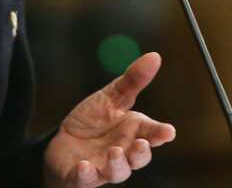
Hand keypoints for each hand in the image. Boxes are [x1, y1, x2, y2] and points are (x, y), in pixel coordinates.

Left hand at [43, 52, 175, 186]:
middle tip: (140, 144)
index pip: (151, 133)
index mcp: (132, 132)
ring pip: (117, 172)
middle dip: (141, 154)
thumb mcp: (112, 96)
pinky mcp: (81, 176)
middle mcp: (122, 151)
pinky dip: (86, 175)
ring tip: (114, 152)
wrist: (63, 140)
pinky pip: (85, 180)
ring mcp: (103, 166)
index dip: (160, 133)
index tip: (168, 132)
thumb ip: (133, 80)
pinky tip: (84, 165)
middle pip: (138, 158)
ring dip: (117, 165)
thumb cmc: (93, 121)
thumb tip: (155, 56)